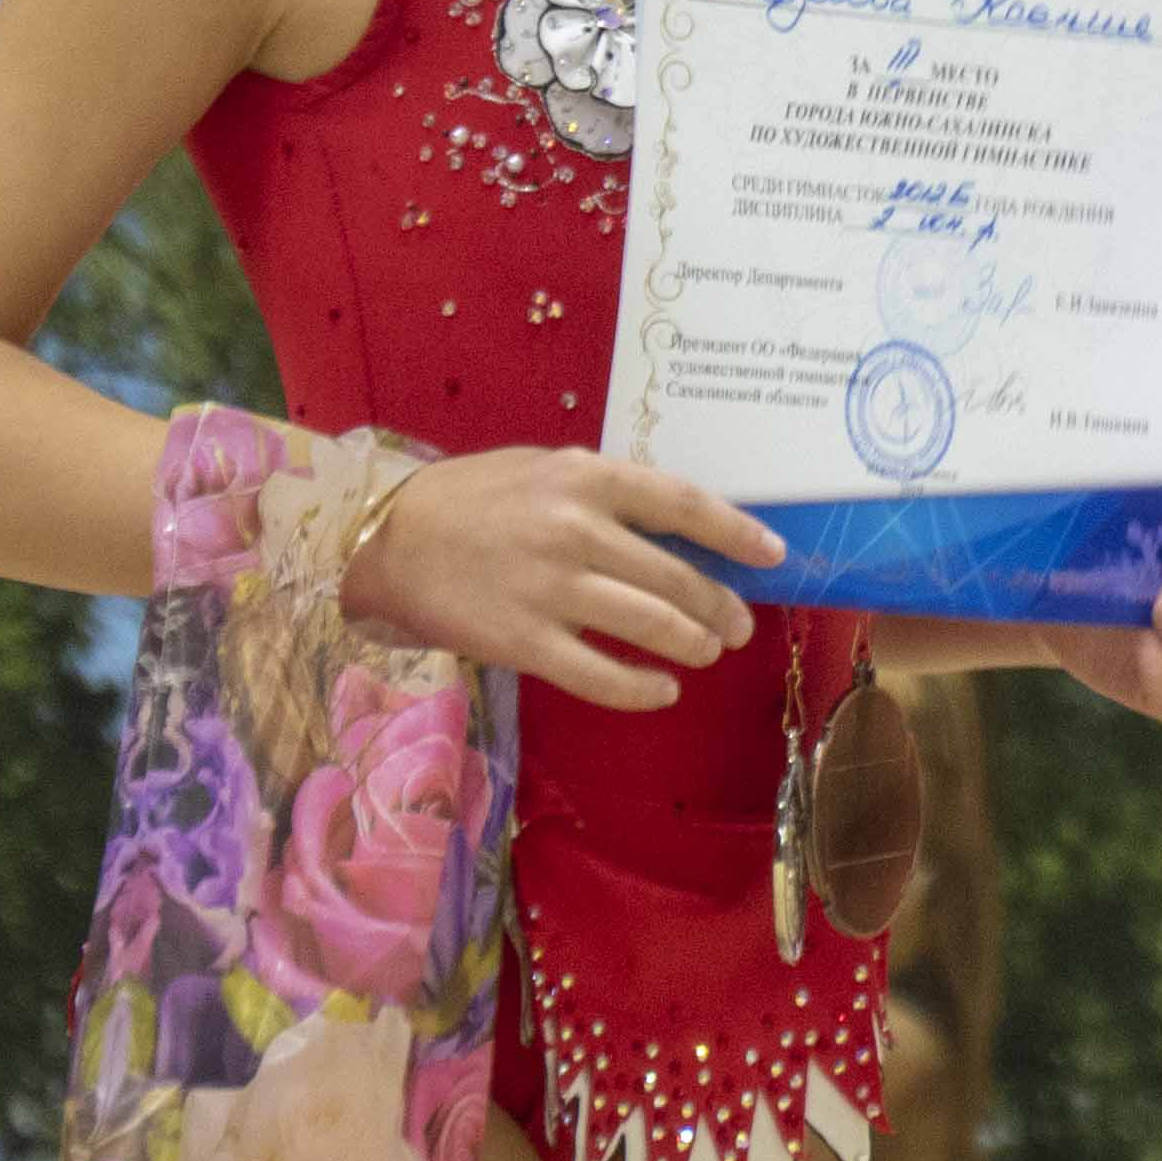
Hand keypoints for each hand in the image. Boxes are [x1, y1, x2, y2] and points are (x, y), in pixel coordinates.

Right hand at [340, 448, 778, 710]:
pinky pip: (600, 675)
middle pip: (676, 576)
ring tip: (707, 652)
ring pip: (650, 625)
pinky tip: (663, 691)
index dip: (737, 533)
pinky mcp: (524, 642)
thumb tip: (675, 526)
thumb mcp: (545, 470)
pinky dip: (642, 688)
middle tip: (738, 626)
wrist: (389, 539)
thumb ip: (606, 494)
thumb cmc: (473, 498)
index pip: (683, 505)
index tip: (773, 555)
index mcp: (587, 479)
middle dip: (719, 606)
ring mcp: (551, 589)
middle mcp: (576, 531)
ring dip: (692, 643)